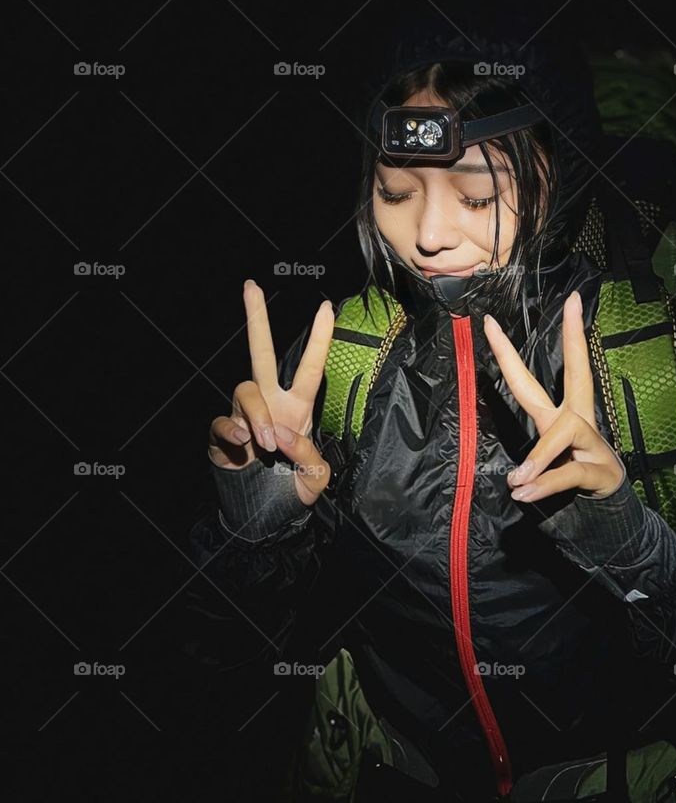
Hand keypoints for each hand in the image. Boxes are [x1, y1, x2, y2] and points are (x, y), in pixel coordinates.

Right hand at [207, 279, 335, 505]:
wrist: (264, 517)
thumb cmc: (294, 490)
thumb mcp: (316, 477)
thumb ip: (307, 454)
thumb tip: (281, 433)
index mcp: (298, 407)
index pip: (309, 367)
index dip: (319, 338)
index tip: (326, 306)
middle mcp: (269, 403)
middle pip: (260, 352)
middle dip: (256, 318)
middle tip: (251, 285)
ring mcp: (243, 416)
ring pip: (246, 390)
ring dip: (258, 415)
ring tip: (265, 445)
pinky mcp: (222, 434)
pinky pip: (223, 422)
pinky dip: (234, 435)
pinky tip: (244, 451)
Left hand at [482, 290, 625, 503]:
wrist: (607, 514)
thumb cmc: (574, 480)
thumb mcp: (547, 467)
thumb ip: (532, 465)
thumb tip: (514, 481)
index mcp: (565, 414)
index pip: (553, 373)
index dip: (546, 342)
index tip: (559, 304)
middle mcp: (578, 421)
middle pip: (578, 373)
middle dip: (573, 339)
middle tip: (570, 307)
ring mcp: (592, 444)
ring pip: (564, 432)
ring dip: (539, 457)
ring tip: (517, 481)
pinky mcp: (598, 471)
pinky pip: (567, 472)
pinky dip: (544, 484)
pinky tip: (524, 493)